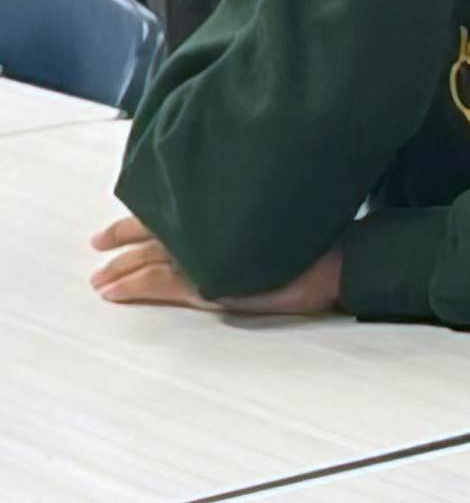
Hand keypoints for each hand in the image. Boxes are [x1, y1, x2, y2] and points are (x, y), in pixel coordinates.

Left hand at [90, 216, 342, 315]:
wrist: (337, 262)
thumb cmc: (319, 241)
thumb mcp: (279, 221)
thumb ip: (248, 216)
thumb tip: (233, 212)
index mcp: (223, 211)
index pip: (173, 210)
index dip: (143, 213)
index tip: (125, 217)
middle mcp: (208, 228)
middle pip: (151, 231)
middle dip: (121, 240)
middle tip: (99, 246)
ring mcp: (204, 257)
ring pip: (147, 260)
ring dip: (119, 270)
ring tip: (100, 281)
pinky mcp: (206, 285)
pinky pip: (156, 284)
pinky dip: (132, 287)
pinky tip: (115, 293)